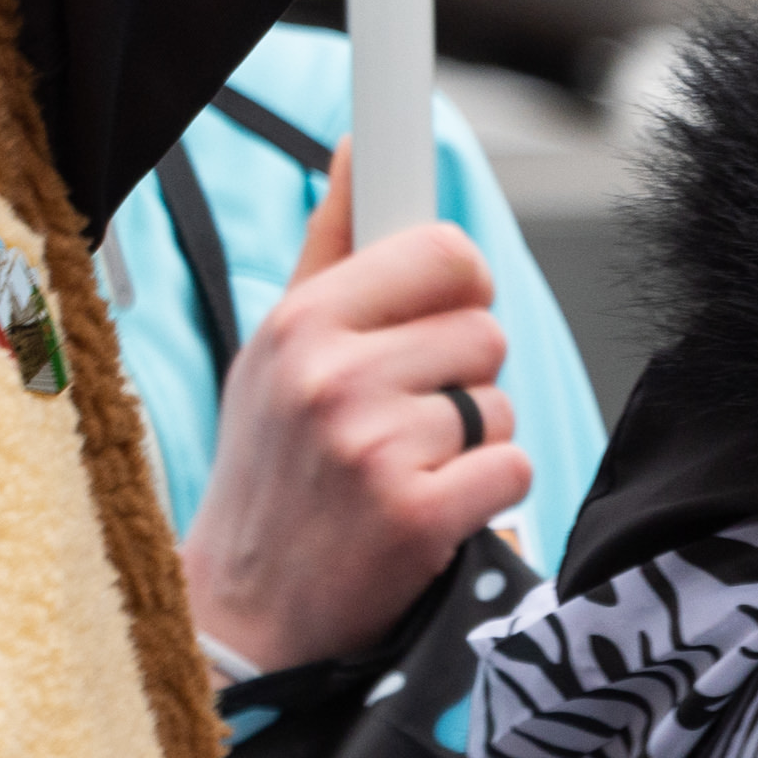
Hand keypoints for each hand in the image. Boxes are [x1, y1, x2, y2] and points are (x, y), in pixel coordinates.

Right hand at [176, 148, 529, 676]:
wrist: (244, 611)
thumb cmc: (270, 469)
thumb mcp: (275, 351)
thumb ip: (330, 247)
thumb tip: (360, 147)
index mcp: (300, 322)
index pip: (441, 251)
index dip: (458, 282)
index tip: (449, 294)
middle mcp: (332, 375)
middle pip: (484, 329)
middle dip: (463, 374)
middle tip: (404, 416)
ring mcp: (374, 445)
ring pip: (501, 402)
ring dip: (473, 439)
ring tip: (405, 467)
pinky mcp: (418, 514)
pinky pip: (513, 467)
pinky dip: (485, 494)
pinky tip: (428, 510)